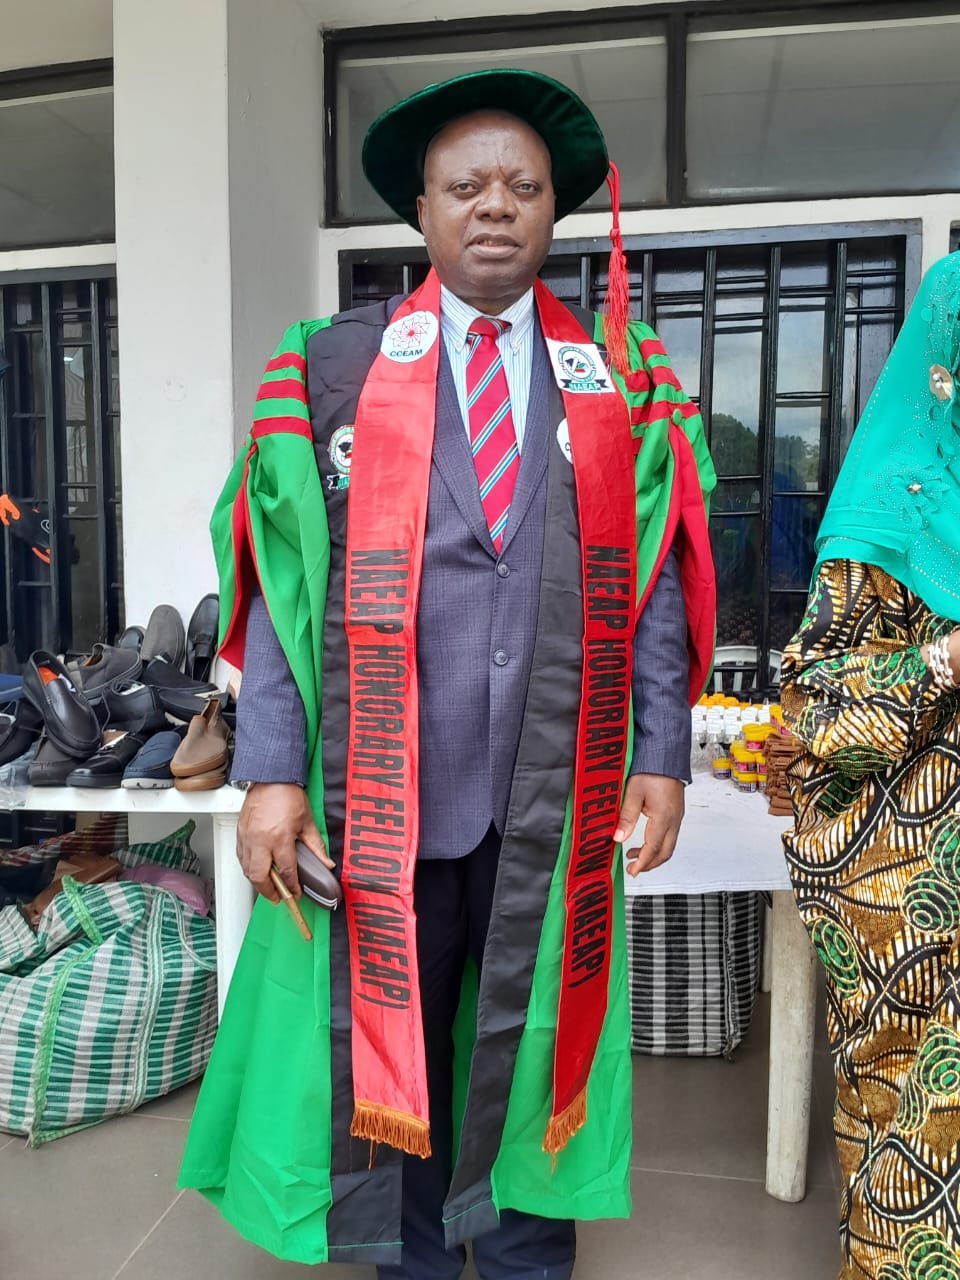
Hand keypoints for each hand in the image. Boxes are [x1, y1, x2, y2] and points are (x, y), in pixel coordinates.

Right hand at [236, 782, 331, 902]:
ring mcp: (247, 837)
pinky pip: (241, 857)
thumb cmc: (288, 794)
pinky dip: (248, 868)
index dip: (292, 886)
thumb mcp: (308, 822)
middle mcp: (261, 840)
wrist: (270, 777)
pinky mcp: (240, 833)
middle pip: (260, 877)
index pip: (286, 871)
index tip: (295, 892)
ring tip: (267, 888)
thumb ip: (316, 846)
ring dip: (257, 882)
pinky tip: (256, 870)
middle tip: (278, 897)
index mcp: (280, 838)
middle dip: (269, 892)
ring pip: (247, 869)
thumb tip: (326, 863)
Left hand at [616, 773, 684, 875]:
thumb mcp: (633, 792)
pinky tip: (645, 840)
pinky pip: (670, 835)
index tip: (632, 871)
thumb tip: (618, 837)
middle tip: (633, 868)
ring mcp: (677, 817)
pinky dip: (658, 844)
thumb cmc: (651, 769)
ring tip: (634, 855)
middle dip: (649, 864)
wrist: (666, 754)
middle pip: (665, 852)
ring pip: (668, 845)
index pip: (653, 849)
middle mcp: (674, 820)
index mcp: (663, 817)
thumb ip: (626, 817)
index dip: (642, 863)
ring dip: (653, 855)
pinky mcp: (676, 812)